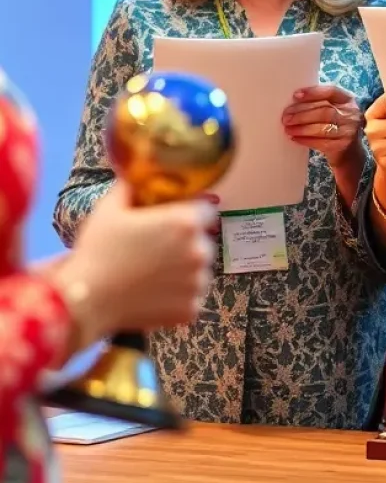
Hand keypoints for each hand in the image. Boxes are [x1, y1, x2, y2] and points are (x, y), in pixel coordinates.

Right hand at [55, 182, 215, 341]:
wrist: (82, 301)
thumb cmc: (97, 251)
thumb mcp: (110, 208)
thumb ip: (133, 185)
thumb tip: (139, 172)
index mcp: (186, 222)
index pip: (207, 210)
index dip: (191, 214)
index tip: (175, 222)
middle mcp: (200, 250)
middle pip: (204, 241)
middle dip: (187, 243)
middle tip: (158, 251)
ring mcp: (198, 282)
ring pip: (200, 270)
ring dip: (185, 271)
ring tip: (153, 275)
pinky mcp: (191, 309)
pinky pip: (192, 298)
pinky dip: (179, 297)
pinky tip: (154, 294)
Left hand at [283, 84, 362, 159]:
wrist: (350, 154)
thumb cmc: (336, 128)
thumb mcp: (335, 112)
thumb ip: (320, 104)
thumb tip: (293, 101)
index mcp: (348, 101)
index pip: (331, 92)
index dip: (313, 93)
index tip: (295, 96)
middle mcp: (352, 114)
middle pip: (324, 111)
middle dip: (301, 113)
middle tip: (285, 117)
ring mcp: (349, 131)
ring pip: (321, 127)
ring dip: (301, 128)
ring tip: (288, 128)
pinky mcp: (343, 146)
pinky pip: (320, 142)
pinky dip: (305, 139)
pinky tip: (295, 138)